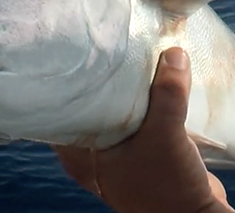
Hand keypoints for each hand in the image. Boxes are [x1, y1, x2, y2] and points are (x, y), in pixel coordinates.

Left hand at [51, 47, 234, 212]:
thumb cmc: (169, 185)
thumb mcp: (166, 135)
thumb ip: (167, 94)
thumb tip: (173, 53)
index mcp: (82, 155)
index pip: (61, 111)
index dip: (66, 83)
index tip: (72, 53)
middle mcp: (94, 156)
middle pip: (90, 108)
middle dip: (100, 81)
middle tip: (105, 48)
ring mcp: (119, 157)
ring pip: (115, 114)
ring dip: (126, 93)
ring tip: (131, 58)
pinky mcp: (143, 155)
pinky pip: (137, 123)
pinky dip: (144, 106)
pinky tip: (155, 85)